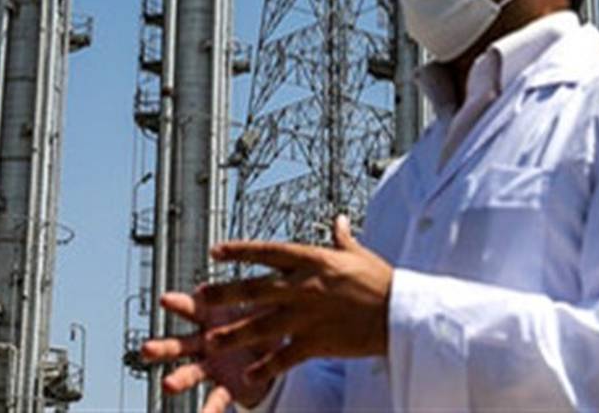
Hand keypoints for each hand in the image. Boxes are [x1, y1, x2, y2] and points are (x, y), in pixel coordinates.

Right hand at [140, 290, 277, 412]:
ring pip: (190, 372)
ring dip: (177, 379)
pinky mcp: (225, 386)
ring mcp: (212, 366)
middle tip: (145, 349)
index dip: (177, 304)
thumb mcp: (263, 302)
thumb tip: (268, 261)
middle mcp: (205, 343)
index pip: (190, 309)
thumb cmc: (262, 321)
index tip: (164, 299)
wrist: (272, 353)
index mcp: (212, 318)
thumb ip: (259, 287)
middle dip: (162, 347)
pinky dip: (209, 409)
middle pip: (179, 344)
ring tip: (166, 385)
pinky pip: (216, 398)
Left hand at [198, 214, 392, 384]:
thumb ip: (342, 239)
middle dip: (223, 294)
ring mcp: (307, 316)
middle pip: (253, 289)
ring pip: (261, 325)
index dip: (238, 251)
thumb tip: (339, 221)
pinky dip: (265, 368)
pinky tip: (249, 377)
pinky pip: (284, 357)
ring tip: (210, 342)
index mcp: (312, 260)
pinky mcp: (316, 342)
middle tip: (198, 299)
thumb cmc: (381, 281)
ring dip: (233, 334)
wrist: (401, 313)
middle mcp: (303, 286)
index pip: (266, 252)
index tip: (215, 251)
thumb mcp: (359, 255)